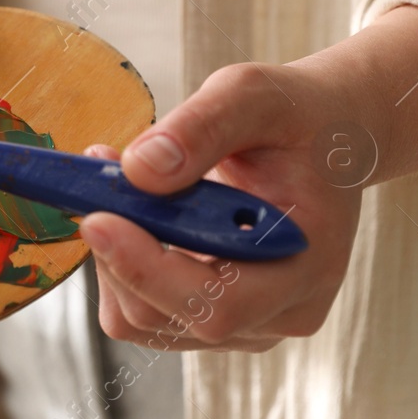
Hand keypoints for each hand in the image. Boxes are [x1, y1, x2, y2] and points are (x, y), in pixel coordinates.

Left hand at [80, 5, 417, 351]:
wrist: (322, 140)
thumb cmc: (294, 117)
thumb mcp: (253, 96)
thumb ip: (201, 127)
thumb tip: (140, 170)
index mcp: (307, 267)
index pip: (217, 305)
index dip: (148, 271)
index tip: (97, 218)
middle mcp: (280, 311)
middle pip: (164, 317)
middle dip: (115, 252)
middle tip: (95, 176)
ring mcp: (247, 322)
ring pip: (141, 318)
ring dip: (109, 255)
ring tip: (112, 181)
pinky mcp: (213, 312)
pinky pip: (140, 308)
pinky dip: (117, 262)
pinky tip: (126, 209)